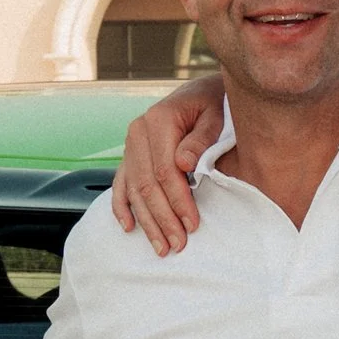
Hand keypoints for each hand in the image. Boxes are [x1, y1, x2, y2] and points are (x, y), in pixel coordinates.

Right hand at [108, 77, 224, 254]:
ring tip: (161, 247)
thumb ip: (201, 138)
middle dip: (162, 218)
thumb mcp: (216, 114)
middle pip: (146, 184)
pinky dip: (122, 206)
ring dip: (146, 221)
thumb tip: (184, 164)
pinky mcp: (132, 154)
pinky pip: (121, 183)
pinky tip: (129, 227)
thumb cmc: (216, 103)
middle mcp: (138, 132)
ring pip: (133, 189)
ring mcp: (132, 144)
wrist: (205, 91)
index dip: (178, 200)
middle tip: (178, 244)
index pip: (164, 170)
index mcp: (158, 119)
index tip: (192, 224)